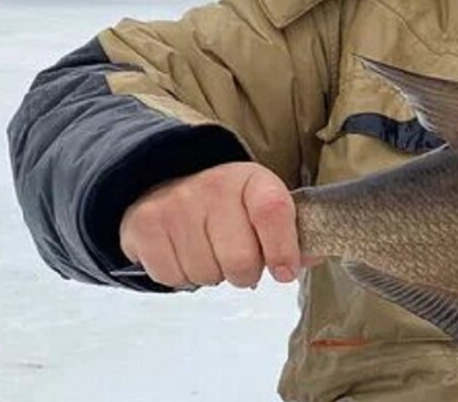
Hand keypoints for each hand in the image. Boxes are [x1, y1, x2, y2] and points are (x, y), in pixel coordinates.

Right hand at [119, 161, 300, 288]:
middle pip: (239, 259)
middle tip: (241, 260)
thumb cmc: (229, 204)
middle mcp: (212, 187)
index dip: (283, 248)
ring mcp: (175, 205)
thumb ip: (291, 232)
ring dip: (212, 274)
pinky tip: (185, 252)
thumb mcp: (263, 205)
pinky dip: (182, 276)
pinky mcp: (145, 226)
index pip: (272, 210)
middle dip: (245, 272)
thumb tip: (313, 257)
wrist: (167, 182)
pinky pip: (172, 277)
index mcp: (251, 180)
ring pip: (205, 274)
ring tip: (210, 250)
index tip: (284, 272)